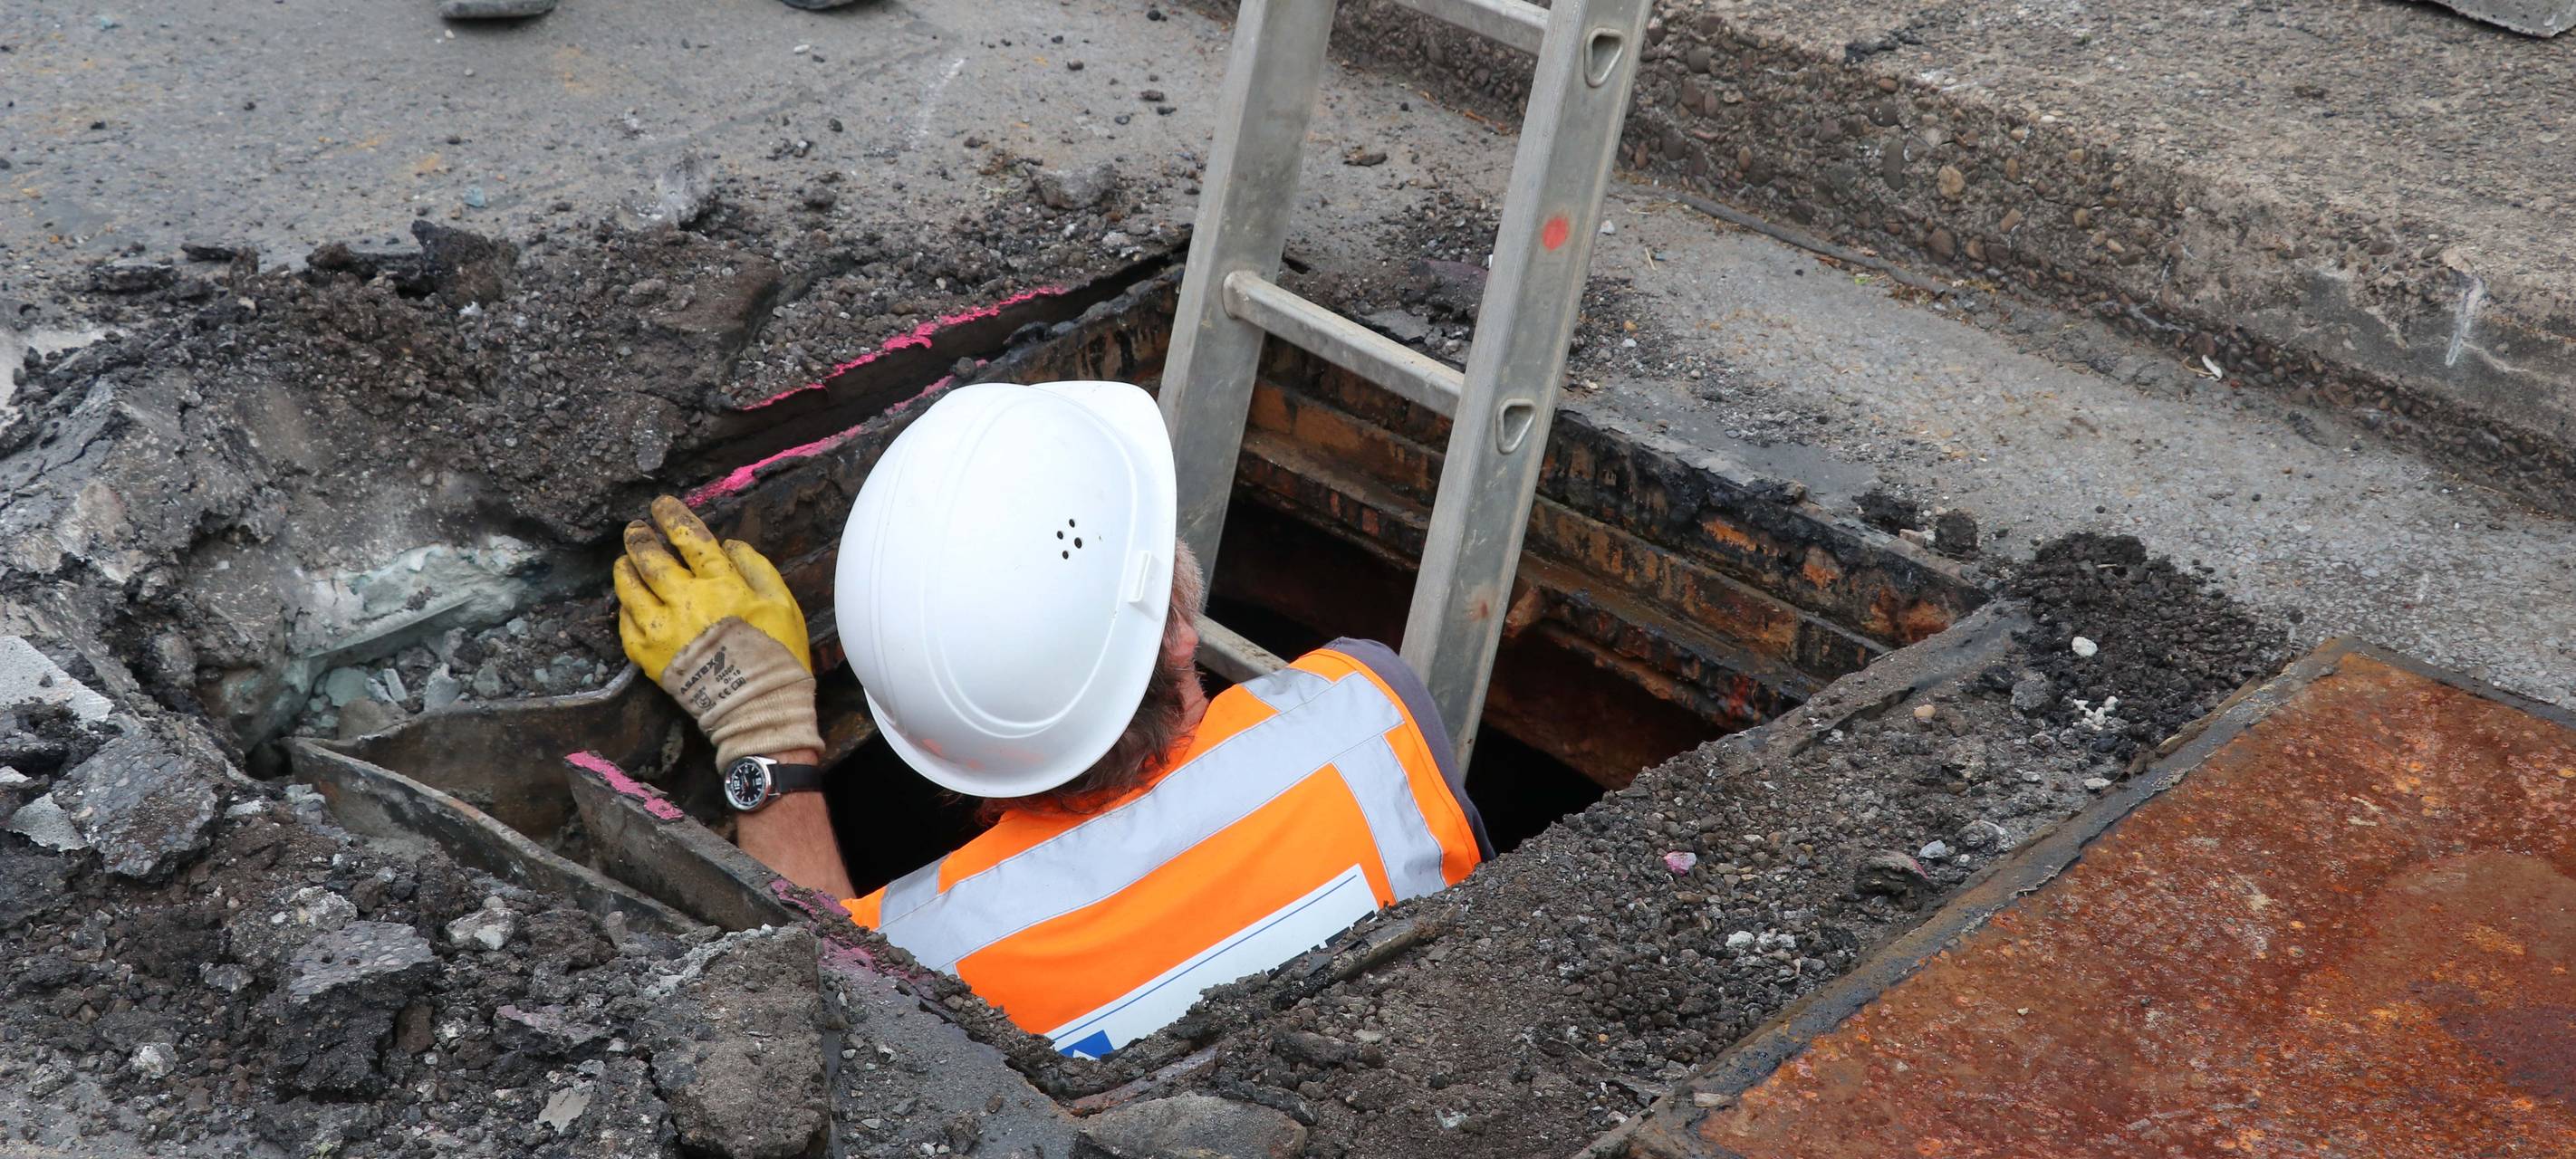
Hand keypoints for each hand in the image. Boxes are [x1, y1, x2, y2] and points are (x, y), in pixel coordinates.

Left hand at [615, 496, 821, 764]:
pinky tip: (628, 601)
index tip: (661, 506)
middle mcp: (684, 599)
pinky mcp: (647, 656)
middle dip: (640, 537)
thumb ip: (757, 567)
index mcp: (720, 583)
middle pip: (651, 558)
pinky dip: (625, 607)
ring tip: (624, 559)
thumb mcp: (782, 603)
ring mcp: (660, 628)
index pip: (689, 538)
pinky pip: (625, 624)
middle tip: (636, 528)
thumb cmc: (777, 654)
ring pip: (630, 587)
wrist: (757, 707)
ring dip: (625, 568)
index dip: (672, 517)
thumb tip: (729, 545)